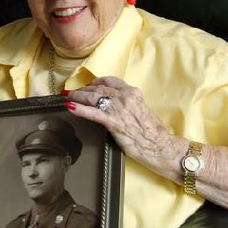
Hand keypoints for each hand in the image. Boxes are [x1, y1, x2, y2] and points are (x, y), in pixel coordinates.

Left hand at [64, 76, 184, 173]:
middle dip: (82, 90)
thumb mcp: (140, 110)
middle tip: (72, 93)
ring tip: (66, 97)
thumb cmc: (152, 132)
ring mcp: (118, 109)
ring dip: (77, 96)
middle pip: (97, 88)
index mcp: (133, 92)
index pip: (109, 81)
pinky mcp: (113, 122)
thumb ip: (126, 104)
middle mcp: (125, 97)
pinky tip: (70, 107)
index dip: (95, 82)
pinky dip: (79, 109)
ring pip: (92, 97)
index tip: (88, 85)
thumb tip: (112, 104)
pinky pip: (92, 113)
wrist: (160, 146)